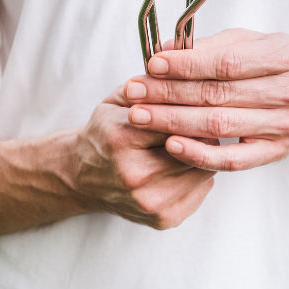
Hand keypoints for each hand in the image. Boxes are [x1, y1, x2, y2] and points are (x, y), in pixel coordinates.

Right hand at [67, 85, 216, 229]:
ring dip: (205, 154)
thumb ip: (148, 86)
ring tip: (198, 141)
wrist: (80, 176)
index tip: (204, 102)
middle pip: (193, 147)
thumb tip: (183, 70)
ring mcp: (149, 201)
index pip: (175, 120)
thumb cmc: (104, 134)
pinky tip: (189, 164)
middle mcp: (134, 175)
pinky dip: (200, 176)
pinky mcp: (162, 219)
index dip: (193, 109)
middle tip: (209, 120)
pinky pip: (201, 191)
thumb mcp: (116, 101)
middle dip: (203, 132)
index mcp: (121, 140)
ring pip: (202, 171)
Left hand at [123, 29, 288, 171]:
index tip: (152, 65)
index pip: (226, 63)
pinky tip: (170, 144)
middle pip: (218, 95)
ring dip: (173, 121)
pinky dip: (198, 153)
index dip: (185, 65)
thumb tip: (162, 50)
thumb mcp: (247, 42)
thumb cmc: (270, 64)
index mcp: (286, 56)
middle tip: (134, 92)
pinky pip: (231, 160)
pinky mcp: (274, 152)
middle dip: (169, 93)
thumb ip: (207, 46)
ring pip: (219, 126)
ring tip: (141, 115)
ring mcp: (284, 126)